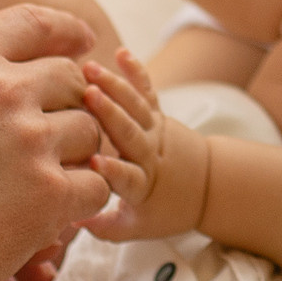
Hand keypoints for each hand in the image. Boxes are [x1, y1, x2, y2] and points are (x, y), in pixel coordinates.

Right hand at [0, 0, 110, 280]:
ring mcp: (30, 142)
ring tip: (57, 173)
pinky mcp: (49, 195)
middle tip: (61, 127)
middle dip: (71, 100)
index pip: (33, 23)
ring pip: (90, 131)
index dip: (65, 30)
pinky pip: (96, 184)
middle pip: (71, 79)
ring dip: (79, 150)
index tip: (83, 41)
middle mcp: (2, 90)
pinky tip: (60, 209)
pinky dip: (84, 196)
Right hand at [78, 49, 208, 241]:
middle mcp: (148, 155)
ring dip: (114, 85)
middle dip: (110, 113)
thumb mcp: (137, 228)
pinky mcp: (158, 115)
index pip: (126, 178)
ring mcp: (155, 131)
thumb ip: (106, 228)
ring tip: (90, 68)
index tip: (94, 162)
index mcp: (141, 186)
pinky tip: (121, 52)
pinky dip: (136, 71)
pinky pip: (148, 91)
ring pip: (136, 107)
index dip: (112, 171)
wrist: (207, 186)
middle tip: (88, 95)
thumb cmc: (165, 210)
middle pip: (131, 133)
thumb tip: (73, 221)